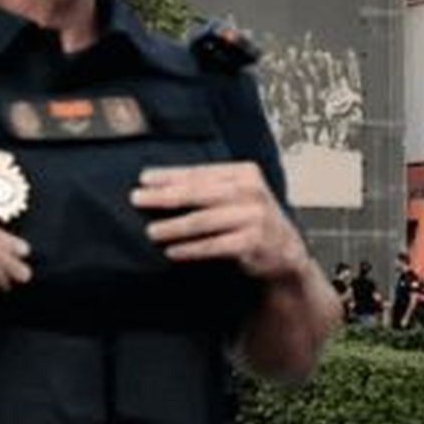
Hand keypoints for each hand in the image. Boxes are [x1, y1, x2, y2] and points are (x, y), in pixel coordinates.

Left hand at [131, 162, 306, 280]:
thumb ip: (206, 187)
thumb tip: (158, 186)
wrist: (285, 251)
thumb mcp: (236, 195)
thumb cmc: (252, 220)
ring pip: (203, 221)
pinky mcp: (253, 242)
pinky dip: (190, 249)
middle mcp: (251, 192)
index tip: (144, 179)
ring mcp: (254, 217)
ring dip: (173, 227)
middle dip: (164, 197)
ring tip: (151, 231)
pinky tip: (172, 251)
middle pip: (198, 194)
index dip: (169, 175)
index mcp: (245, 173)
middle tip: (138, 199)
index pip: (199, 173)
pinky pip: (214, 246)